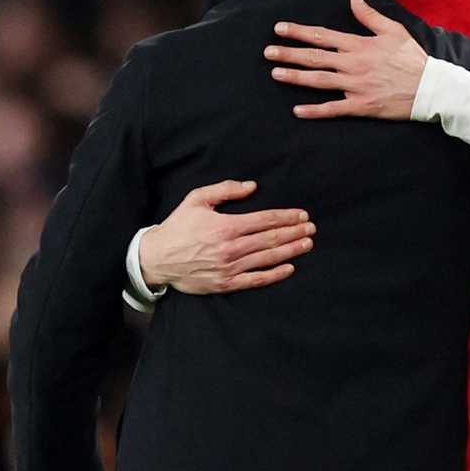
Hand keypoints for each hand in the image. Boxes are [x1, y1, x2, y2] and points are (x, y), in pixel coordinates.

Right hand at [139, 180, 315, 294]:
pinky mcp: (225, 284)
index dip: (286, 217)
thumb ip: (225, 190)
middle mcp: (230, 248)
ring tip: (307, 244)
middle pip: (271, 239)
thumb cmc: (178, 226)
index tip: (302, 215)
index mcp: (225, 226)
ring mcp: (229, 268)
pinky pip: (255, 280)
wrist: (157, 258)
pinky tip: (289, 268)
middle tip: (312, 229)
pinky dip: (274, 274)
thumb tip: (252, 186)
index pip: (265, 220)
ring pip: (267, 258)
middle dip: (294, 232)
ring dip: (290, 250)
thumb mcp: (196, 200)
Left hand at [266, 0, 427, 119]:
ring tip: (275, 73)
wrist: (430, 87)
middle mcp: (352, 64)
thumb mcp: (393, 30)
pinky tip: (297, 110)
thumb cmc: (412, 58)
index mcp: (358, 45)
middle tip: (267, 52)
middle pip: (314, 57)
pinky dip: (314, 111)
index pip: (322, 36)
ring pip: (318, 81)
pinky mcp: (361, 106)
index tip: (279, 29)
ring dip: (295, 77)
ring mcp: (355, 86)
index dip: (298, 32)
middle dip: (288, 54)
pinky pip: (333, 109)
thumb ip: (369, 15)